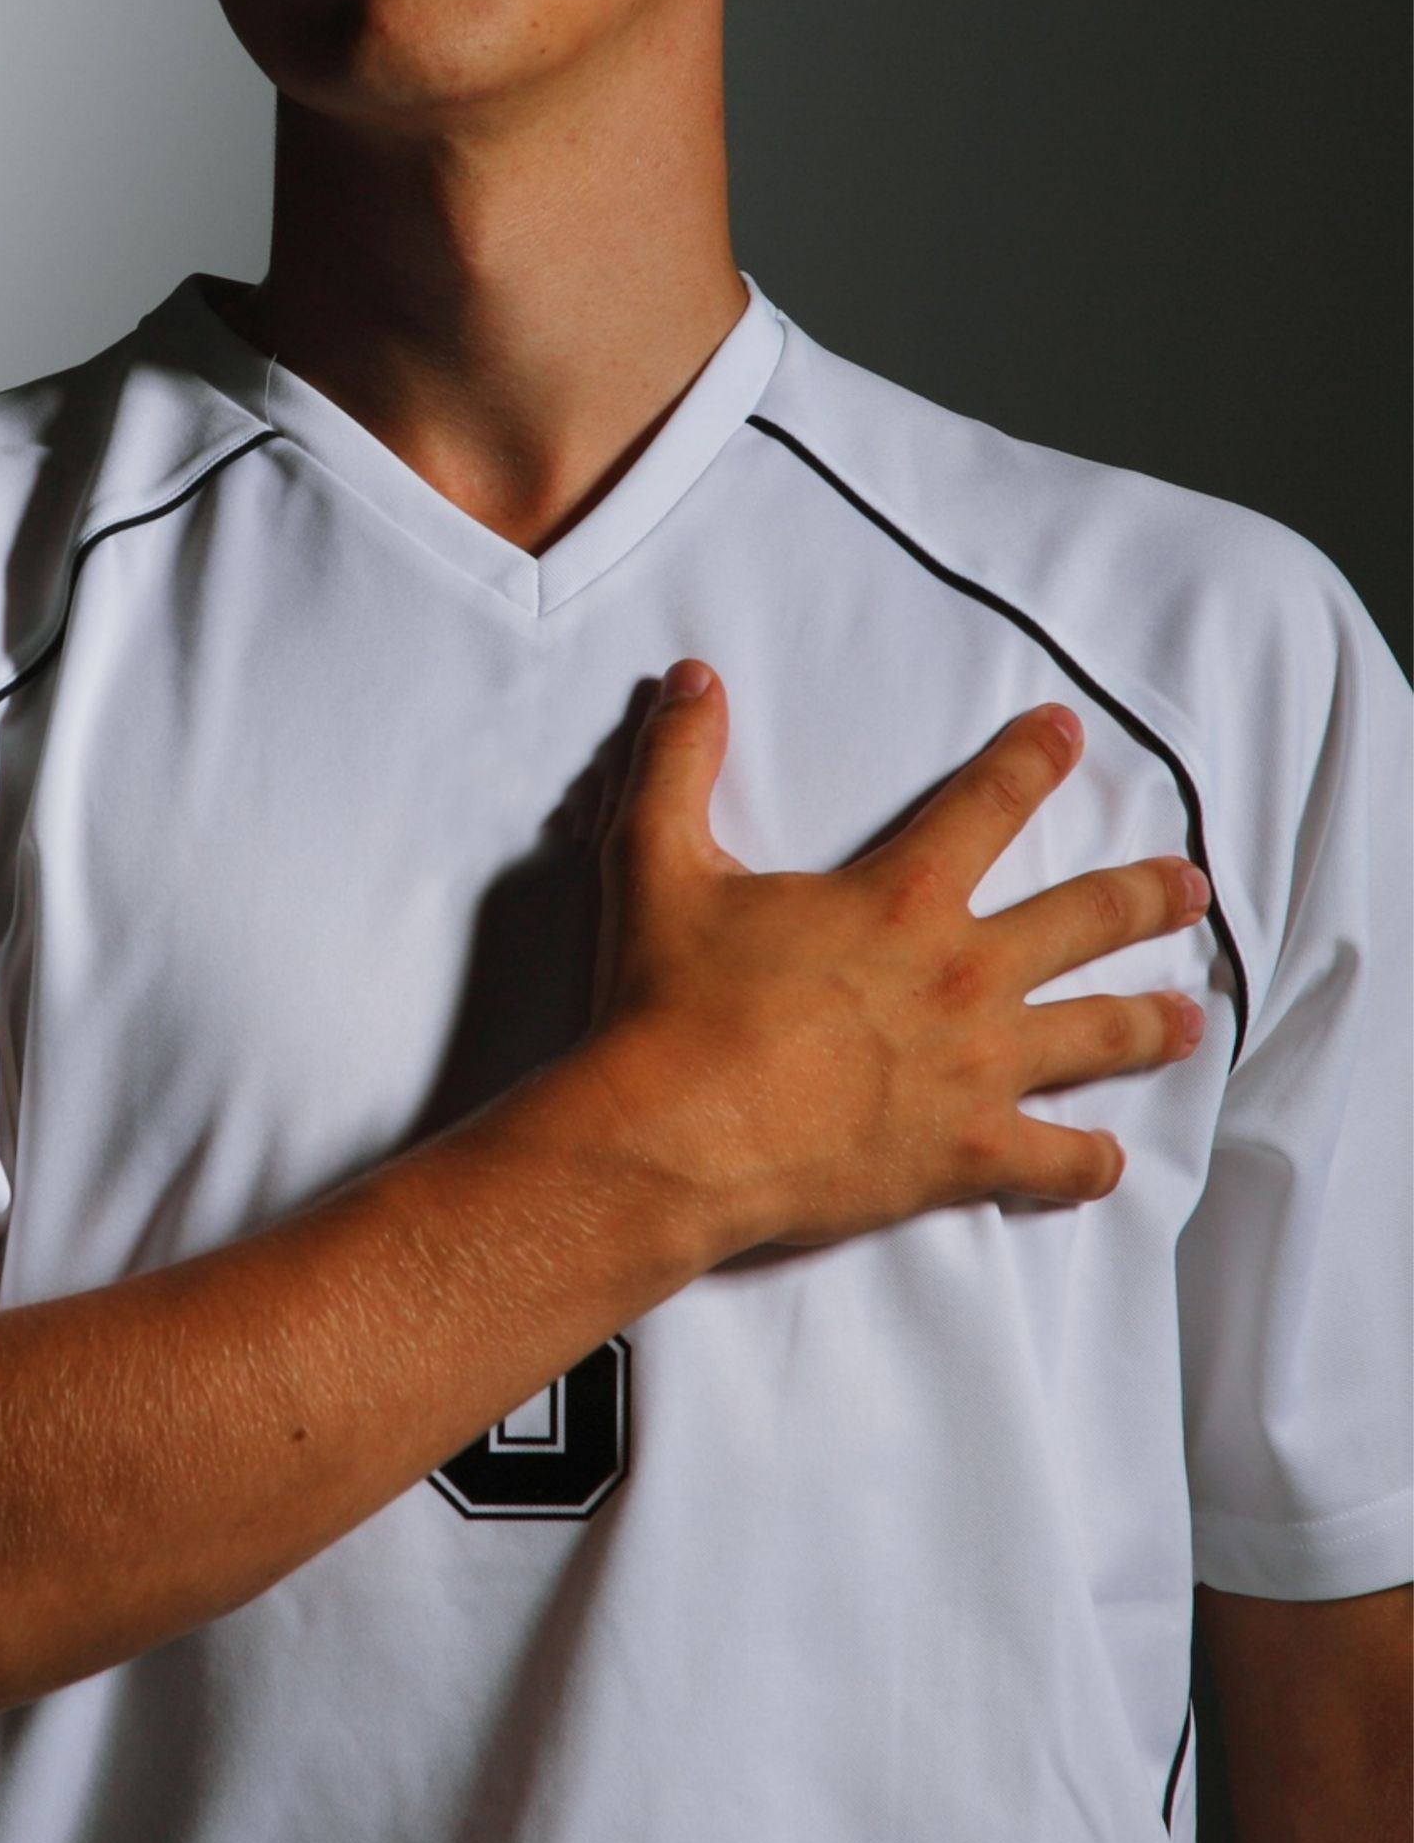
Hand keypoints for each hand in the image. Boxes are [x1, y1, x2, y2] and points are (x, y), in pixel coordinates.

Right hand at [582, 658, 1210, 1259]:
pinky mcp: (967, 1153)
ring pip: (1100, 1034)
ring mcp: (978, 1069)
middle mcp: (963, 974)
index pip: (991, 801)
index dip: (1033, 759)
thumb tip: (690, 679)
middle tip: (1186, 887)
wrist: (674, 1134)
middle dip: (1147, 897)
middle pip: (1088, 917)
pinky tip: (1107, 1159)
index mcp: (903, 898)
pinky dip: (1089, 1162)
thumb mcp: (655, 864)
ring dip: (1152, 1023)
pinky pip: (1057, 1161)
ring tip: (1187, 1020)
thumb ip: (678, 764)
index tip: (1067, 736)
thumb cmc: (667, 1007)